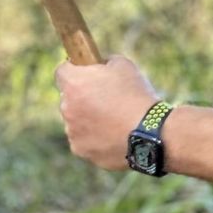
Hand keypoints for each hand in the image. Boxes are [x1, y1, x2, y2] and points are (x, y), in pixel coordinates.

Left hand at [55, 54, 158, 170]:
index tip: (87, 73)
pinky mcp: (80, 150)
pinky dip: (95, 138)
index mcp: (74, 83)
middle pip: (69, 98)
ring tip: (114, 120)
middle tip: (106, 99)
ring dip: (88, 118)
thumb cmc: (137, 95)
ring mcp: (72, 131)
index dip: (75, 70)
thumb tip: (100, 66)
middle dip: (83, 96)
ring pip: (76, 121)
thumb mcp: (123, 65)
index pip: (62, 71)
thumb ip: (104, 63)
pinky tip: (114, 135)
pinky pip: (84, 140)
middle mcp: (66, 108)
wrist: (150, 133)